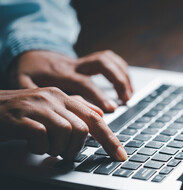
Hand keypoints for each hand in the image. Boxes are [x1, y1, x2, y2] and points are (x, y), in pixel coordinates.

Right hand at [0, 87, 126, 160]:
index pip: (95, 119)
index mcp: (63, 97)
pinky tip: (31, 145)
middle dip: (75, 148)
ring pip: (66, 133)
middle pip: (82, 130)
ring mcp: (36, 106)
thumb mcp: (48, 108)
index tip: (120, 156)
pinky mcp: (19, 118)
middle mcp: (53, 98)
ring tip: (45, 148)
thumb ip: (74, 108)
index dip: (110, 140)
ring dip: (57, 149)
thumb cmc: (19, 113)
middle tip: (61, 152)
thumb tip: (100, 113)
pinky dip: (39, 148)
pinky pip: (42, 137)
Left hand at [9, 50, 133, 111]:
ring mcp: (83, 62)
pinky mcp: (88, 62)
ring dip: (123, 74)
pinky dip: (121, 70)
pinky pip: (109, 59)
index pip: (85, 83)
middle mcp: (75, 65)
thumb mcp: (23, 83)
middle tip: (126, 99)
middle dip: (118, 80)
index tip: (113, 108)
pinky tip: (127, 85)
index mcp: (62, 74)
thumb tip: (49, 113)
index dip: (100, 95)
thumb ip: (35, 95)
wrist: (30, 54)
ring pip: (108, 59)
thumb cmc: (29, 72)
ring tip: (130, 94)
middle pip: (102, 64)